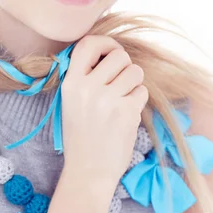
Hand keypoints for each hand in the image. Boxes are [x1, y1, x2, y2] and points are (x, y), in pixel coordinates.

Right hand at [61, 34, 148, 187]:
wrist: (88, 170)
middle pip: (119, 55)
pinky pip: (142, 90)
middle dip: (125, 66)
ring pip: (135, 71)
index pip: (88, 43)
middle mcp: (88, 87)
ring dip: (134, 83)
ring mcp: (107, 99)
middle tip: (120, 82)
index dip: (105, 43)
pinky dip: (138, 100)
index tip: (111, 52)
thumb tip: (108, 51)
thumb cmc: (81, 134)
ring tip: (123, 99)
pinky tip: (127, 113)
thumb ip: (84, 76)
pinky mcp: (126, 112)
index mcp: (71, 82)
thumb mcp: (71, 101)